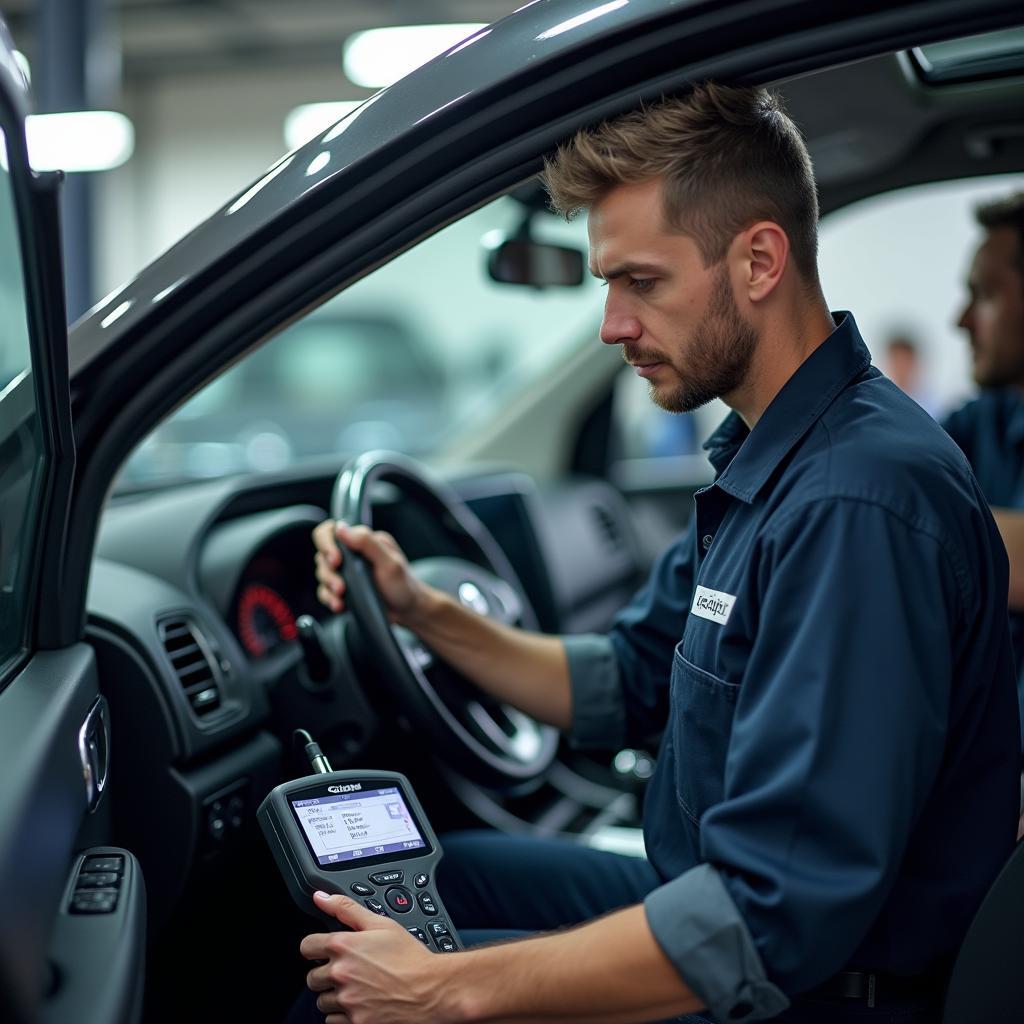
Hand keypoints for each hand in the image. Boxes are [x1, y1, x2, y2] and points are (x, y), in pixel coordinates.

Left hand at [301, 891, 457, 1023]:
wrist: (430, 989)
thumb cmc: (409, 956)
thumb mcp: (381, 923)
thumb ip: (346, 908)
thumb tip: (321, 897)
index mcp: (343, 946)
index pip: (307, 947)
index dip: (315, 948)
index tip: (324, 952)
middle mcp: (340, 974)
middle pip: (312, 978)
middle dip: (326, 974)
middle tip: (349, 971)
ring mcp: (346, 1001)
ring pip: (322, 1001)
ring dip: (334, 996)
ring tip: (358, 988)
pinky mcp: (354, 1022)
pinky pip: (332, 1021)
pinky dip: (342, 1015)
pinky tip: (360, 1004)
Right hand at [312, 520, 432, 625]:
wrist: (408, 611)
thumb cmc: (404, 585)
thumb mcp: (390, 562)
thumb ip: (367, 543)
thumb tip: (341, 528)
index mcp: (363, 541)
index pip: (331, 532)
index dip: (326, 544)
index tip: (336, 560)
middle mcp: (352, 554)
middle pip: (322, 555)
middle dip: (329, 572)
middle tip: (341, 586)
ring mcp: (347, 573)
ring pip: (322, 574)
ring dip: (329, 587)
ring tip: (341, 597)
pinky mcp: (344, 590)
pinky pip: (325, 592)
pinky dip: (329, 599)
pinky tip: (339, 605)